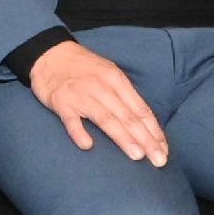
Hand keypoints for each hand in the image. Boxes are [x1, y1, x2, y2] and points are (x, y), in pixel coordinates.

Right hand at [26, 39, 168, 165]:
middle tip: (159, 160)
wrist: (49, 54)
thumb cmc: (83, 68)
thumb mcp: (109, 73)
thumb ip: (124, 96)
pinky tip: (87, 145)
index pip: (140, 109)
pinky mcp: (61, 102)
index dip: (154, 131)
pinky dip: (78, 132)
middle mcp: (102, 87)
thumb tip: (144, 123)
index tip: (164, 150)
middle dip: (146, 140)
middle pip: (128, 117)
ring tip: (137, 156)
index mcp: (117, 80)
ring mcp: (81, 95)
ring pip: (106, 119)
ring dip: (123, 138)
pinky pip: (71, 120)